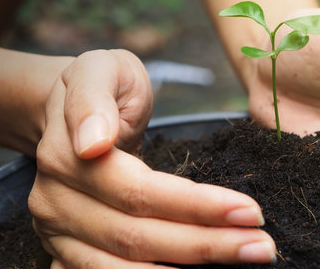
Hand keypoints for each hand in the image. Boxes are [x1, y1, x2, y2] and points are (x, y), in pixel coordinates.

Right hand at [29, 49, 274, 267]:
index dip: (196, 206)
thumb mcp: (100, 69)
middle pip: (138, 237)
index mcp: (67, 158)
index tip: (249, 210)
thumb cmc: (102, 84)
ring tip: (246, 258)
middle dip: (206, 244)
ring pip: (126, 265)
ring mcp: (59, 232)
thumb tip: (93, 144)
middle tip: (262, 246)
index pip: (140, 192)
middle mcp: (58, 202)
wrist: (71, 107)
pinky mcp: (69, 249)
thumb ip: (93, 100)